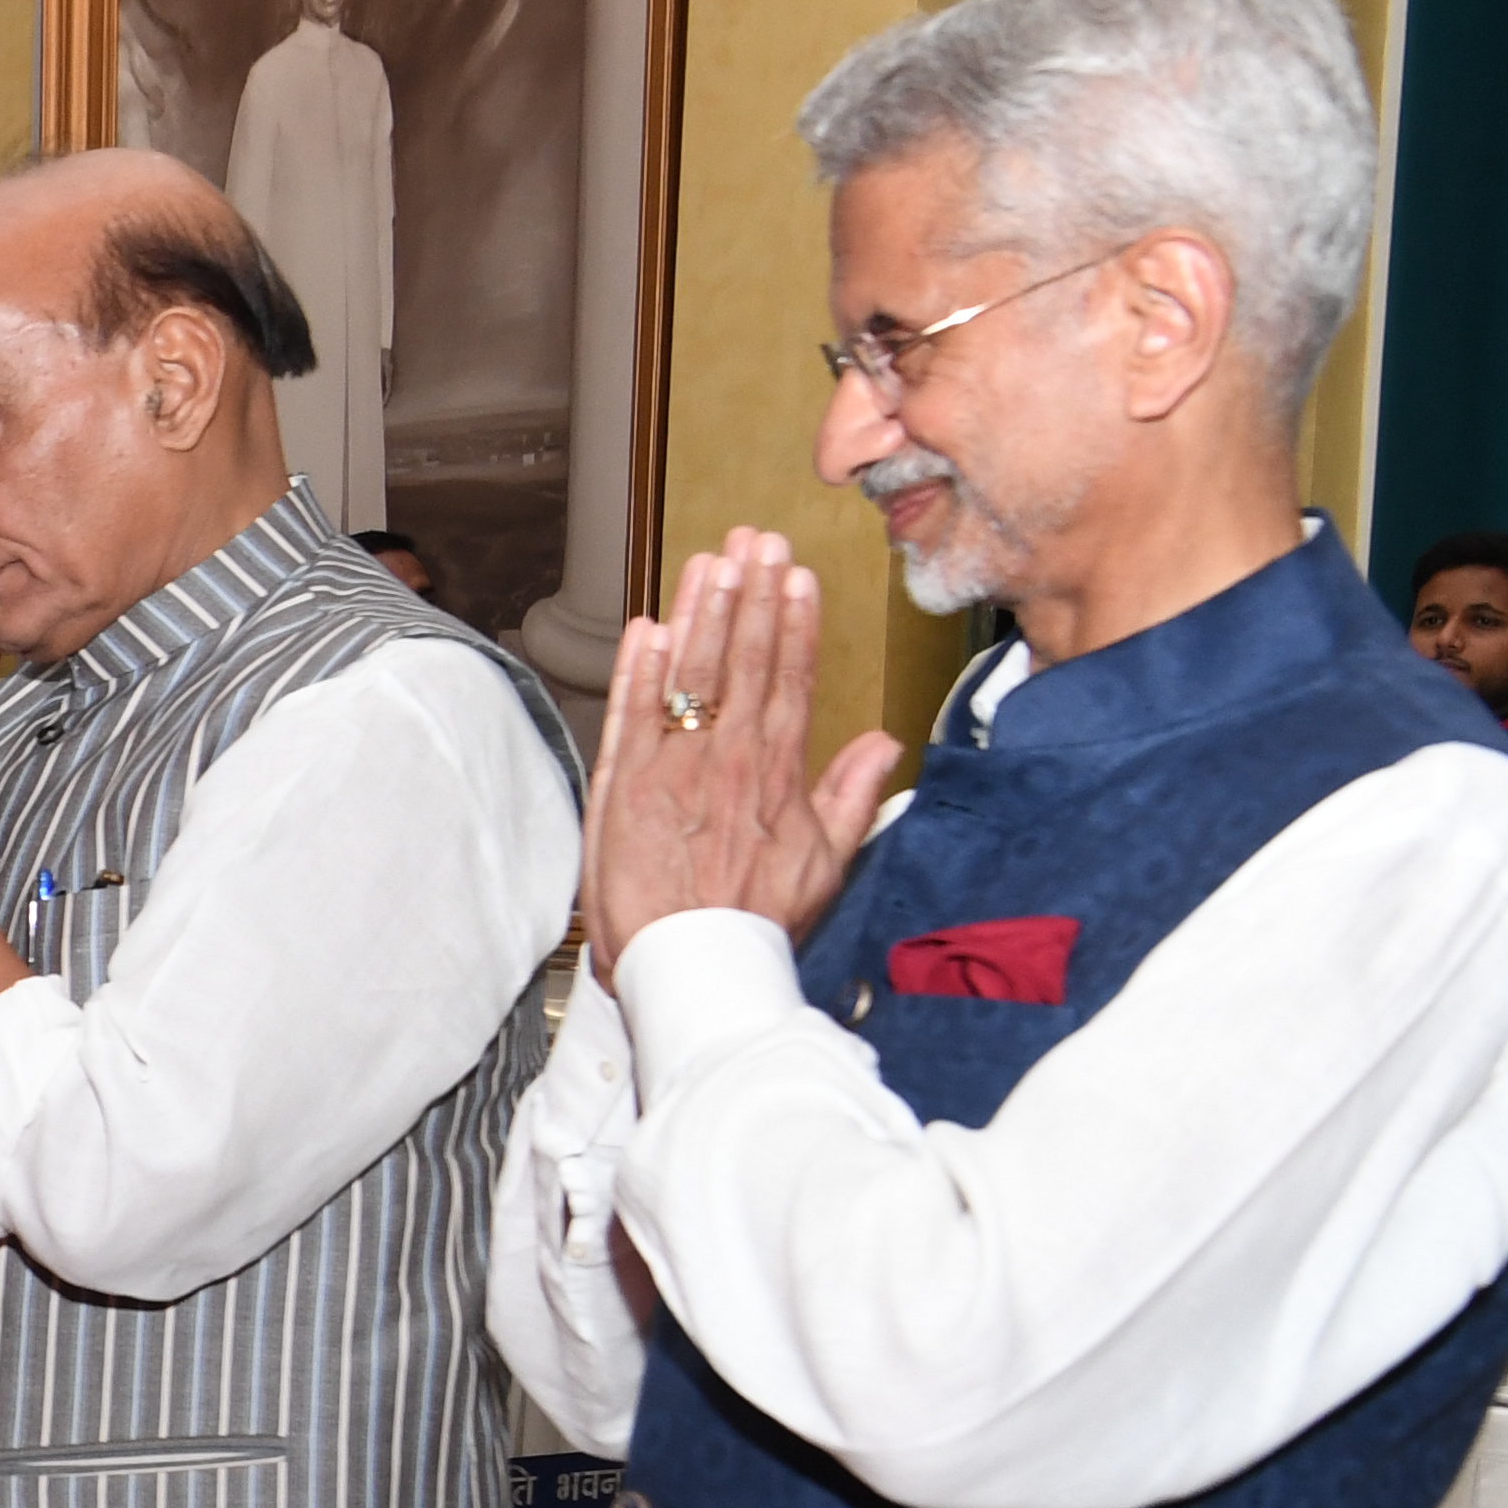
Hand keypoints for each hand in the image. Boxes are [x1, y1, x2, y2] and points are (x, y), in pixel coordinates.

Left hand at [582, 530, 901, 984]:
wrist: (691, 966)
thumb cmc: (755, 923)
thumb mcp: (826, 864)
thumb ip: (853, 796)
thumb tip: (883, 745)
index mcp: (778, 772)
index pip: (790, 677)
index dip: (793, 621)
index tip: (796, 575)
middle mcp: (728, 759)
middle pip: (741, 660)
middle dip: (750, 594)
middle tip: (755, 540)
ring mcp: (673, 768)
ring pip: (689, 674)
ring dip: (701, 613)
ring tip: (712, 561)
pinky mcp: (625, 787)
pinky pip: (632, 714)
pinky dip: (638, 670)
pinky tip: (649, 627)